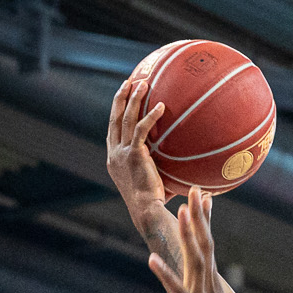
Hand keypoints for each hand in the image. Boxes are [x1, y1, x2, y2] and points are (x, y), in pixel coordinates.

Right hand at [106, 74, 173, 217]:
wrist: (145, 210)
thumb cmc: (153, 200)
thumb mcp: (150, 179)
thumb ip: (157, 165)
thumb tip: (180, 159)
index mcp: (114, 158)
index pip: (112, 128)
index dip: (116, 110)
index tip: (123, 95)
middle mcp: (113, 153)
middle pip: (114, 118)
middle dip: (120, 98)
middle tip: (129, 81)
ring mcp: (121, 153)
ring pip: (125, 119)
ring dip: (133, 99)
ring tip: (143, 84)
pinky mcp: (132, 155)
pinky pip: (140, 130)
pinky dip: (150, 116)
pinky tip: (161, 106)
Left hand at [148, 189, 255, 292]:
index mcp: (212, 288)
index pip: (210, 247)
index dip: (206, 221)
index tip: (206, 197)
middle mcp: (207, 289)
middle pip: (204, 246)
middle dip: (199, 217)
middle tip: (196, 189)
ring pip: (193, 262)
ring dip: (187, 236)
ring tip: (181, 212)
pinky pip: (175, 291)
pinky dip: (164, 274)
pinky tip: (151, 259)